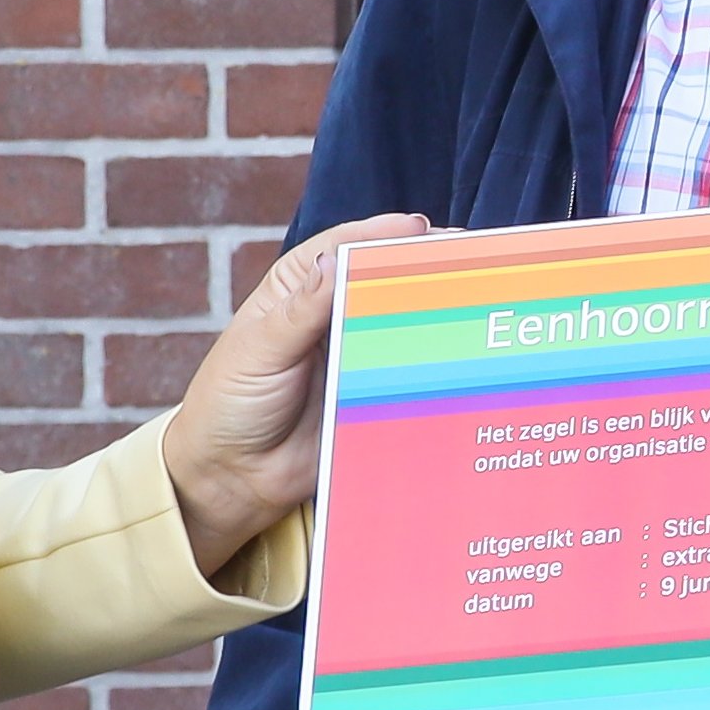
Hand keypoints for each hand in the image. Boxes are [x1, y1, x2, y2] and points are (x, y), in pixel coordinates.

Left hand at [166, 214, 433, 576]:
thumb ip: (302, 309)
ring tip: (479, 301)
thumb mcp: (260, 350)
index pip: (344, 248)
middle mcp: (332, 316)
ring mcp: (356, 356)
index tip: (422, 229)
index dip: (384, 235)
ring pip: (404, 326)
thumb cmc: (230, 404)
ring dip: (437, 315)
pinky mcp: (373, 396)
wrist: (232, 480)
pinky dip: (435, 365)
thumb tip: (338, 262)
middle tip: (468, 259)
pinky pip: (408, 376)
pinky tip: (465, 358)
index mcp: (298, 290)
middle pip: (385, 281)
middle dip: (424, 268)